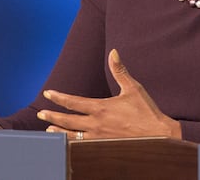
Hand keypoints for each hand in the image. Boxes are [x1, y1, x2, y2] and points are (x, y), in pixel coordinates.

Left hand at [38, 49, 181, 139]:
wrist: (159, 134)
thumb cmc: (146, 111)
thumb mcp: (133, 88)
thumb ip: (120, 70)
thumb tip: (113, 52)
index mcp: (101, 108)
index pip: (73, 102)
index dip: (59, 98)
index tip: (48, 93)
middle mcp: (97, 124)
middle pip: (67, 121)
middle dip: (52, 117)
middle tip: (41, 114)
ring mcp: (99, 138)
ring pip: (72, 137)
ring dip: (59, 133)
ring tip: (49, 131)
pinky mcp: (104, 147)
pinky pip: (83, 147)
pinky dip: (72, 145)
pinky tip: (68, 144)